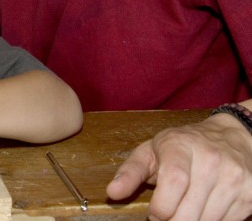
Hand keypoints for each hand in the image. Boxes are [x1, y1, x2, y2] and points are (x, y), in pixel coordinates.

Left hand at [106, 114, 251, 219]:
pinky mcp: (251, 194)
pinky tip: (207, 206)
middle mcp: (211, 160)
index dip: (160, 208)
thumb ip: (130, 172)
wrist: (232, 136)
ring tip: (187, 206)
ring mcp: (235, 178)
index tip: (155, 212)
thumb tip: (112, 193)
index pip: (173, 184)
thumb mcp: (152, 151)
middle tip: (169, 213)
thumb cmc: (184, 145)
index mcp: (181, 146)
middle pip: (188, 212)